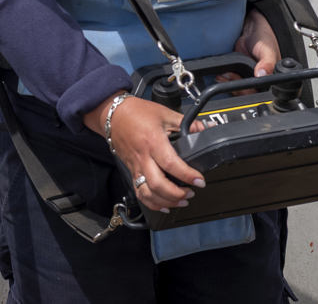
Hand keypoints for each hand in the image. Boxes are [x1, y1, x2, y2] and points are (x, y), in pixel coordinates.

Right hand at [83, 94, 205, 210]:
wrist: (114, 115)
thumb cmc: (137, 113)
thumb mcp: (165, 113)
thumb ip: (186, 123)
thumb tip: (203, 129)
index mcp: (154, 142)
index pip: (171, 164)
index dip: (188, 175)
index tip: (200, 180)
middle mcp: (143, 158)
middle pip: (158, 185)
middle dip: (177, 194)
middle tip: (191, 193)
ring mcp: (136, 166)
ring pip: (148, 193)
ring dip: (166, 201)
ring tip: (181, 201)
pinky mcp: (131, 171)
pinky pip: (139, 192)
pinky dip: (152, 203)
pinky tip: (164, 205)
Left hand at [217, 9, 281, 95]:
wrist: (251, 34)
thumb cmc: (264, 40)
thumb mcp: (267, 50)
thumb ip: (267, 63)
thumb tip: (262, 75)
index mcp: (270, 79)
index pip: (259, 93)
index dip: (248, 91)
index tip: (240, 83)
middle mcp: (260, 81)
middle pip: (247, 94)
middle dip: (236, 87)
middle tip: (228, 75)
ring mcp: (249, 79)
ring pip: (238, 90)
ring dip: (229, 84)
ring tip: (222, 75)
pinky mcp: (240, 75)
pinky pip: (232, 83)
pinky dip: (225, 81)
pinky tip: (221, 76)